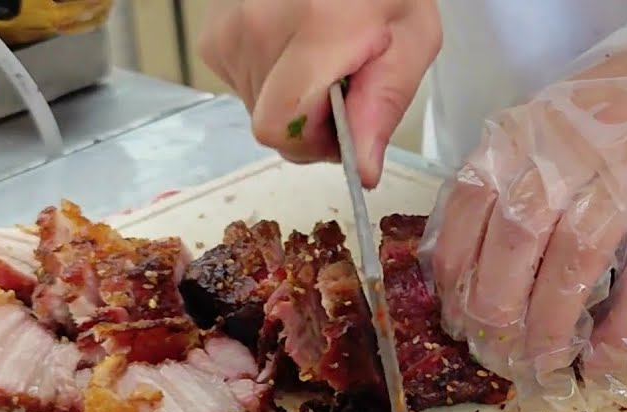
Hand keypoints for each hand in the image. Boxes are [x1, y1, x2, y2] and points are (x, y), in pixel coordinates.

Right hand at [196, 0, 440, 187]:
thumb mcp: (412, 41)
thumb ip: (383, 107)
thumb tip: (362, 168)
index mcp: (312, 29)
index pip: (281, 129)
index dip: (317, 144)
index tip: (348, 124)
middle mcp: (256, 27)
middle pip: (272, 128)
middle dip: (313, 126)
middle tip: (344, 85)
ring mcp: (227, 30)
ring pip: (259, 112)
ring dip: (295, 103)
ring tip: (322, 58)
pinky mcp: (214, 37)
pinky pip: (245, 91)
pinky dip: (275, 83)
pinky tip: (298, 51)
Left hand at [420, 8, 626, 411]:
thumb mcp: (553, 122)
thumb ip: (511, 176)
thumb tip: (466, 269)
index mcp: (530, 129)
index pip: (471, 204)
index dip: (457, 273)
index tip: (456, 319)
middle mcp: (577, 149)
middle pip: (518, 239)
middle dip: (498, 310)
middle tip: (497, 354)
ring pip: (576, 263)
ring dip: (551, 328)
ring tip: (544, 368)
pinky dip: (622, 334)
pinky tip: (603, 364)